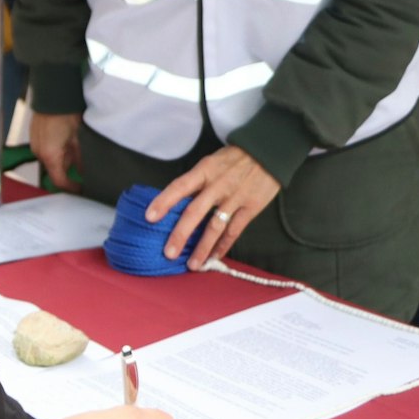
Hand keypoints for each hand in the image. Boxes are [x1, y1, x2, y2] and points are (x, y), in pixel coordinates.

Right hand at [29, 112, 82, 192]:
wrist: (54, 97)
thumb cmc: (67, 116)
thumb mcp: (78, 140)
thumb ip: (81, 160)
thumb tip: (84, 173)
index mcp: (50, 156)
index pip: (59, 181)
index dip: (71, 188)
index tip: (80, 188)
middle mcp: (39, 153)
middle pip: (54, 170)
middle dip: (67, 168)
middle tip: (80, 160)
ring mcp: (35, 145)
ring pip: (50, 160)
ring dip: (60, 157)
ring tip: (72, 146)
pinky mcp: (34, 137)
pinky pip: (44, 150)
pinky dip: (54, 149)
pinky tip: (63, 139)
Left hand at [145, 146, 281, 270]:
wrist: (269, 152)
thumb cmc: (235, 158)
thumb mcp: (212, 162)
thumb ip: (197, 182)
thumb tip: (177, 203)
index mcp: (205, 170)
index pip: (179, 186)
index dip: (164, 201)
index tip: (149, 217)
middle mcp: (217, 185)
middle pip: (194, 212)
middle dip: (180, 234)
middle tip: (169, 253)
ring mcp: (235, 198)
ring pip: (215, 227)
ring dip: (202, 248)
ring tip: (193, 265)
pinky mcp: (251, 208)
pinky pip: (234, 231)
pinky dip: (224, 246)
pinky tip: (214, 257)